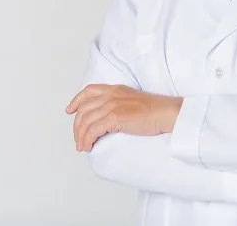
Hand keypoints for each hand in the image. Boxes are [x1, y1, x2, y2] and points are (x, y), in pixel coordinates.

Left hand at [65, 84, 181, 151]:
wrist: (167, 113)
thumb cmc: (155, 111)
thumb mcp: (133, 101)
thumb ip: (119, 105)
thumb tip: (107, 121)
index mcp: (115, 89)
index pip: (88, 91)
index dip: (76, 101)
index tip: (69, 111)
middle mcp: (111, 95)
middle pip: (83, 109)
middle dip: (77, 126)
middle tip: (78, 139)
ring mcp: (112, 105)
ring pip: (86, 121)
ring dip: (81, 136)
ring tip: (82, 147)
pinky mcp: (115, 117)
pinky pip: (93, 130)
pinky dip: (87, 140)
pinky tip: (89, 146)